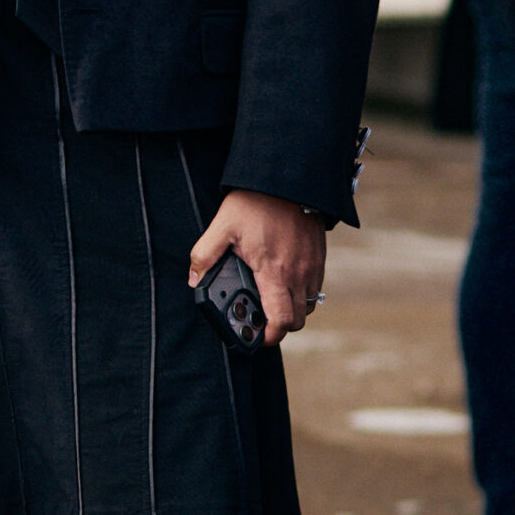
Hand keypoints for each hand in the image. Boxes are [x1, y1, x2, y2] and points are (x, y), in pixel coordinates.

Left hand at [189, 191, 325, 347]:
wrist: (287, 178)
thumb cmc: (255, 202)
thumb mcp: (222, 226)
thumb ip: (204, 255)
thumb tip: (194, 280)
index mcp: (274, 271)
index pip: (280, 320)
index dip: (270, 336)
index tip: (257, 336)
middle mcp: (298, 273)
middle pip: (297, 320)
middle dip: (280, 327)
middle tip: (262, 320)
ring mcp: (312, 266)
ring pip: (308, 305)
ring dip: (291, 310)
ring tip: (272, 300)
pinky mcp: (319, 257)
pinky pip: (315, 288)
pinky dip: (301, 294)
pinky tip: (284, 282)